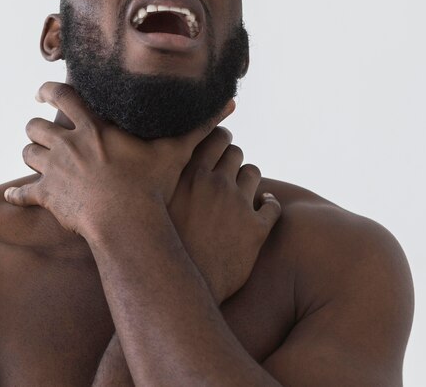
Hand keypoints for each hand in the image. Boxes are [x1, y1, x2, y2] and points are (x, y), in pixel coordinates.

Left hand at [4, 82, 233, 238]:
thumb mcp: (175, 150)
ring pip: (27, 153)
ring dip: (30, 155)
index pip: (62, 96)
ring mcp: (54, 169)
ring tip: (36, 158)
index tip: (43, 91)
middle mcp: (67, 143)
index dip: (49, 90)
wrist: (126, 219)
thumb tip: (230, 104)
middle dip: (37, 126)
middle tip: (41, 129)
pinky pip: (23, 194)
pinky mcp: (47, 196)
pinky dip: (17, 195)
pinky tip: (11, 197)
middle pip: (36, 125)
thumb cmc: (150, 183)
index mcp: (91, 127)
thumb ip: (198, 125)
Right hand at [169, 127, 280, 302]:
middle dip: (232, 156)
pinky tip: (263, 209)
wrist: (178, 289)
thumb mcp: (153, 204)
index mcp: (191, 174)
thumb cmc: (159, 244)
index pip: (213, 136)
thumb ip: (160, 177)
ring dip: (248, 178)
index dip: (217, 137)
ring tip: (241, 189)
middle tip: (227, 167)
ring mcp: (239, 205)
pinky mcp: (257, 230)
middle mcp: (217, 183)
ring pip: (253, 172)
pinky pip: (272, 206)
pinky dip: (269, 205)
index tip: (216, 141)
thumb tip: (158, 158)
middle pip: (235, 151)